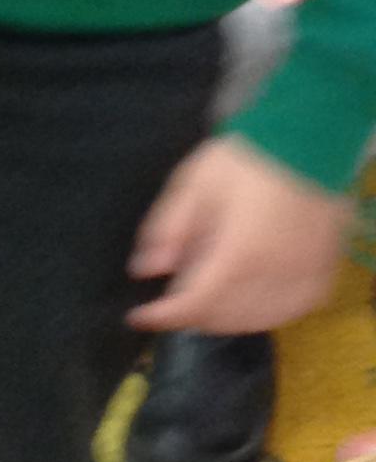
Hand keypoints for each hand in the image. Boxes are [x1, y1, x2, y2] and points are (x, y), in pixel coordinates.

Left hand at [129, 136, 349, 335]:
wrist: (308, 140)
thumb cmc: (246, 158)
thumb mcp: (194, 183)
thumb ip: (168, 229)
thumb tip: (146, 269)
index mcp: (239, 252)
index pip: (195, 304)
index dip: (163, 317)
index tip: (139, 316)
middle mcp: (275, 275)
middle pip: (223, 318)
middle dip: (190, 313)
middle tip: (173, 295)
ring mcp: (303, 278)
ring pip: (256, 321)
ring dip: (223, 318)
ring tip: (205, 295)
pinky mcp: (322, 276)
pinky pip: (289, 312)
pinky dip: (261, 314)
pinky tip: (246, 299)